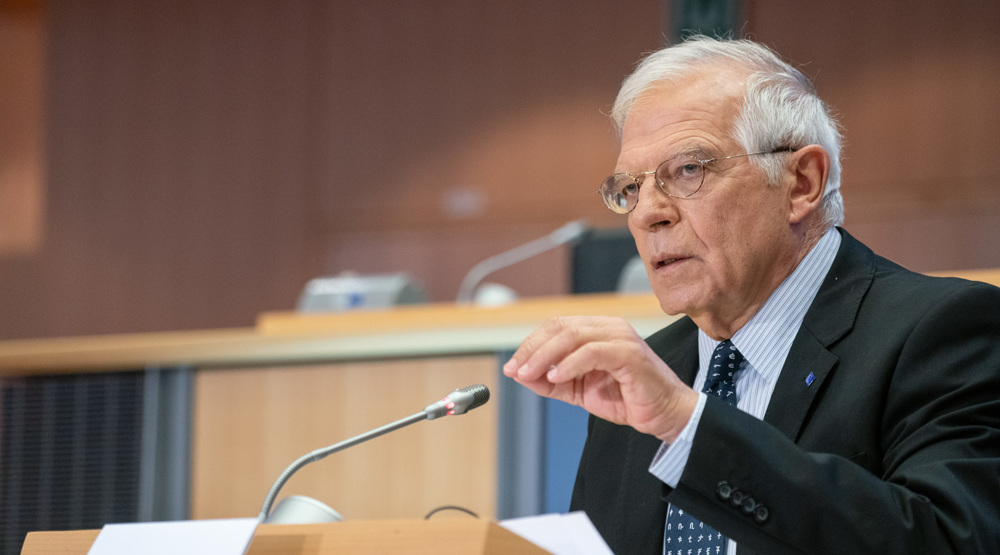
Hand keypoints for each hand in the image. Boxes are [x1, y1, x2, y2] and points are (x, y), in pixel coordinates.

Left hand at [502, 315, 698, 442]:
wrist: (664, 415)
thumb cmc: (627, 398)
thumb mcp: (579, 390)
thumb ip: (551, 381)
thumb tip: (520, 374)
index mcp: (597, 330)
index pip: (556, 327)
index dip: (530, 344)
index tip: (512, 366)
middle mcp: (608, 327)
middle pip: (560, 327)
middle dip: (532, 349)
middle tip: (515, 370)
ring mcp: (620, 337)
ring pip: (572, 335)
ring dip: (544, 356)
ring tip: (529, 375)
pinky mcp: (629, 353)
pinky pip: (592, 352)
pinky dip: (569, 364)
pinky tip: (556, 376)